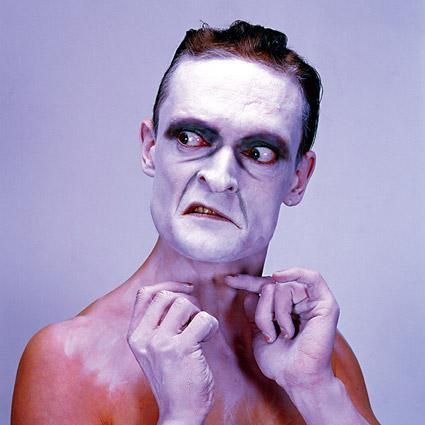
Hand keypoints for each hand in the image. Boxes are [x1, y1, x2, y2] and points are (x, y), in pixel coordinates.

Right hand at [127, 281, 218, 424]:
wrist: (179, 412)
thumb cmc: (173, 379)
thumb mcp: (154, 349)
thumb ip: (158, 323)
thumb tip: (178, 294)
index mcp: (135, 335)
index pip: (145, 293)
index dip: (168, 286)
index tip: (186, 290)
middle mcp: (143, 337)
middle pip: (165, 295)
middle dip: (187, 300)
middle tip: (196, 317)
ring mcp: (160, 343)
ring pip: (184, 303)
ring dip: (198, 313)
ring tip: (200, 332)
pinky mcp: (180, 349)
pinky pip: (202, 319)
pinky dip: (211, 325)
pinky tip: (207, 340)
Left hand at [224, 268, 339, 390]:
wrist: (296, 379)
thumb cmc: (280, 362)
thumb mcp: (259, 332)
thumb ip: (255, 311)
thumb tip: (250, 294)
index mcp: (286, 308)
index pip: (266, 287)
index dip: (247, 282)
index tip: (229, 280)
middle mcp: (300, 303)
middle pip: (272, 287)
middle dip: (263, 309)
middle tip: (267, 333)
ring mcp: (313, 303)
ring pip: (283, 287)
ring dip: (277, 312)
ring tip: (282, 334)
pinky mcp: (326, 305)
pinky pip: (311, 278)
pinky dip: (295, 273)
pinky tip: (279, 278)